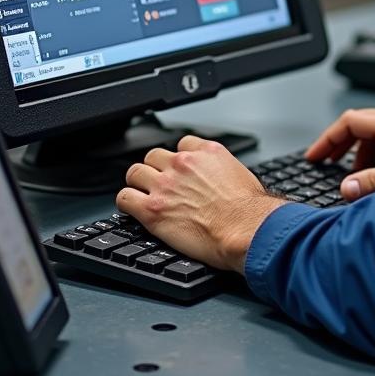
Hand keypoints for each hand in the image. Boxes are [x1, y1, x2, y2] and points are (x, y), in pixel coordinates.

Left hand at [116, 136, 285, 272]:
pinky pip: (124, 198)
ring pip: (135, 172)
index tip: (179, 171)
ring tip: (143, 196)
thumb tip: (220, 179)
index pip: (181, 145)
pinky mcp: (152, 210)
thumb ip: (222, 170)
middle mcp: (183, 164)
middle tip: (160, 185)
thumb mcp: (242, 175)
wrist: (245, 230)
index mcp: (207, 152)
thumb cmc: (250, 211)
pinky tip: (133, 210)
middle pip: (154, 156)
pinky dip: (126, 203)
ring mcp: (165, 185)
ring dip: (138, 184)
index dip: (179, 160)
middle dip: (156, 169)